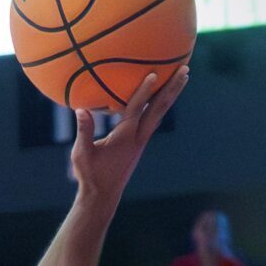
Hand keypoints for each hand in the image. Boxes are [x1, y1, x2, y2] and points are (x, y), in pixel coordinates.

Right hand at [68, 68, 185, 203]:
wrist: (103, 196)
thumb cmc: (90, 176)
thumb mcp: (82, 154)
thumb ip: (83, 131)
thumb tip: (81, 109)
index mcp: (125, 137)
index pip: (136, 109)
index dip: (144, 91)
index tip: (153, 73)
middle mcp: (138, 137)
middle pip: (159, 108)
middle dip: (172, 88)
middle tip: (185, 69)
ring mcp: (141, 140)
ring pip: (160, 112)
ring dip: (171, 94)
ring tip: (183, 76)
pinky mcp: (140, 143)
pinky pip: (154, 118)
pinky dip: (161, 103)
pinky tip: (164, 95)